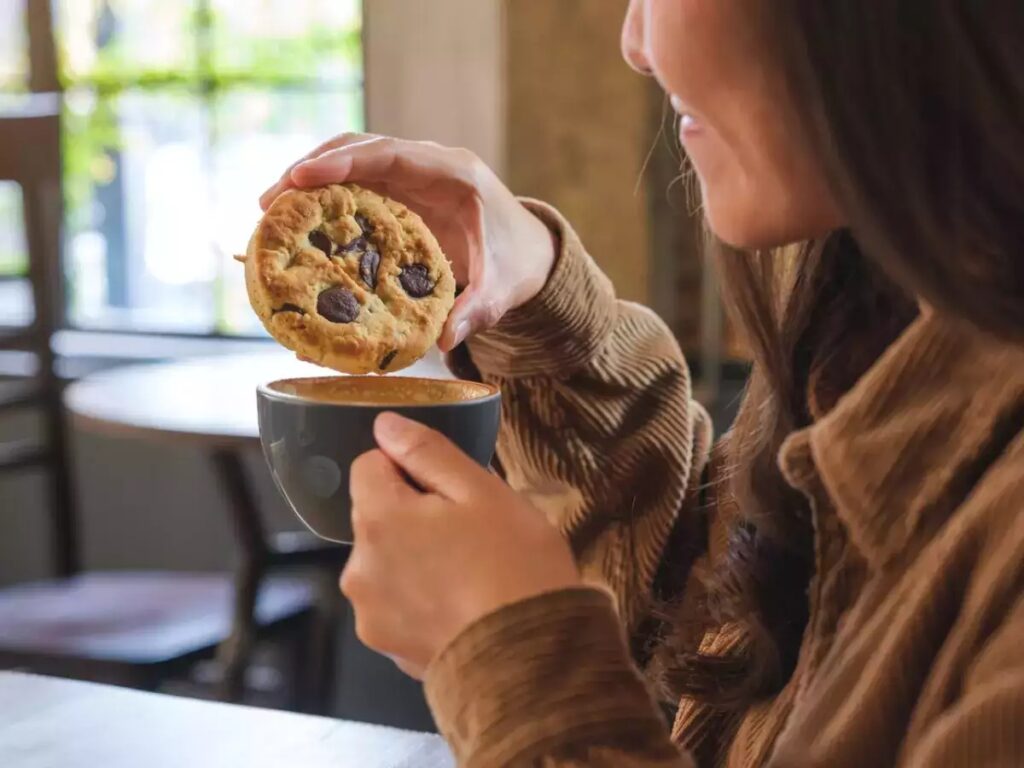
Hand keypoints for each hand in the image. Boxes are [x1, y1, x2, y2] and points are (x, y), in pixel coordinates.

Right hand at [260, 134, 556, 349]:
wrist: (530, 252)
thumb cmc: (517, 265)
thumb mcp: (503, 291)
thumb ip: (477, 311)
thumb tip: (443, 341)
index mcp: (455, 174)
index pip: (392, 153)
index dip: (346, 161)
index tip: (303, 177)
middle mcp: (428, 165)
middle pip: (361, 149)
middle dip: (312, 170)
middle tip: (269, 202)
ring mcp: (411, 176)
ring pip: (352, 163)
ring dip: (309, 182)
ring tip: (268, 212)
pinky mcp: (399, 193)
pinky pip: (356, 187)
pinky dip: (324, 201)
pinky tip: (296, 226)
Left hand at [342, 413, 580, 677]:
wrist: (532, 661)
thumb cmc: (515, 568)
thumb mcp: (482, 491)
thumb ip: (426, 452)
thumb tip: (385, 425)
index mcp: (378, 520)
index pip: (369, 465)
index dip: (410, 468)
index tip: (450, 489)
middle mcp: (360, 568)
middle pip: (376, 516)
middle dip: (413, 515)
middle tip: (470, 533)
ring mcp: (371, 613)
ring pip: (387, 560)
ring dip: (415, 558)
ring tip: (469, 574)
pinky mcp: (388, 646)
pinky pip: (398, 603)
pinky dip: (422, 598)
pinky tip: (462, 605)